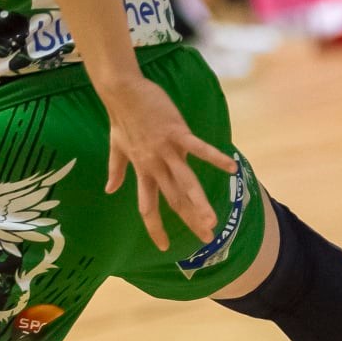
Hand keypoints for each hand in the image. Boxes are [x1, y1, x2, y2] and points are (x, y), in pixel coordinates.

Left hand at [104, 75, 236, 250]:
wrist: (121, 92)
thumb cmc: (121, 118)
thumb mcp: (116, 148)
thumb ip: (116, 171)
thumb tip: (110, 190)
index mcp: (142, 171)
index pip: (148, 207)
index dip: (155, 228)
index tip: (164, 247)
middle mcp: (154, 166)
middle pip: (174, 200)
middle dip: (191, 221)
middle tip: (207, 239)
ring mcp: (165, 150)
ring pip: (185, 182)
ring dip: (199, 202)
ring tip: (212, 220)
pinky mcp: (176, 133)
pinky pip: (198, 148)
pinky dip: (214, 157)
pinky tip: (231, 168)